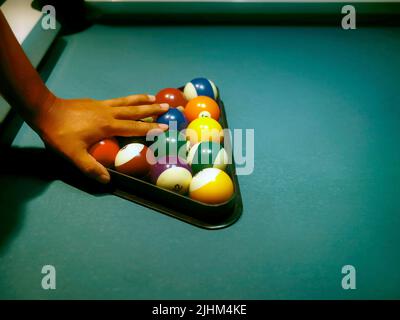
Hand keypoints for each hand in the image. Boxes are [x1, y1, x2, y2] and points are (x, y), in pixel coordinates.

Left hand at [32, 93, 168, 183]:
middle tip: (167, 107)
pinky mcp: (96, 102)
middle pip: (135, 111)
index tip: (166, 127)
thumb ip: (91, 167)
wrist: (45, 110)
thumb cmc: (60, 133)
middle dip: (152, 110)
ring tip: (155, 98)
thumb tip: (107, 181)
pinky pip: (118, 100)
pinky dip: (128, 99)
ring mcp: (103, 105)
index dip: (151, 128)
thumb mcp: (73, 154)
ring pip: (127, 102)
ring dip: (142, 100)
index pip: (134, 128)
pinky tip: (130, 100)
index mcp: (108, 126)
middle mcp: (109, 113)